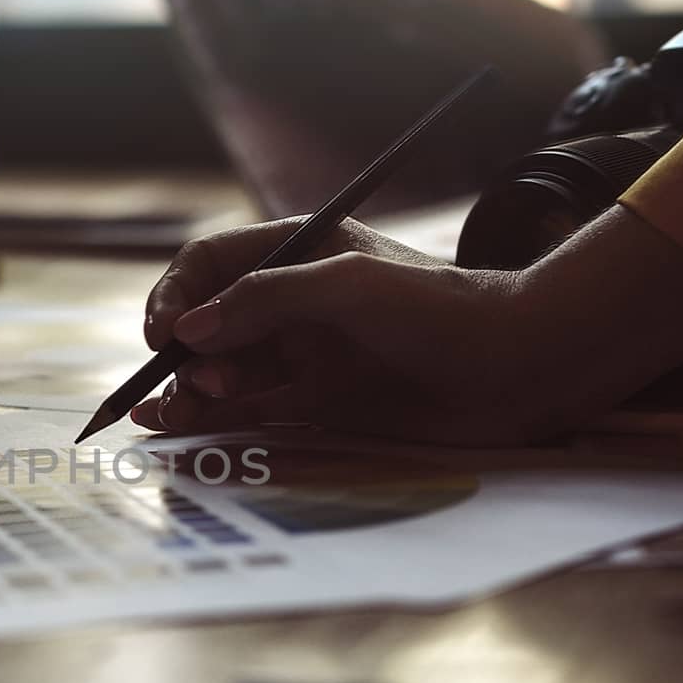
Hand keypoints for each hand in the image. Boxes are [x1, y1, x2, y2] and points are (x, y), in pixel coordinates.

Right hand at [135, 208, 682, 444]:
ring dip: (186, 390)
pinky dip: (206, 420)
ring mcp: (300, 356)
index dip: (178, 293)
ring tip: (169, 414)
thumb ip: (267, 301)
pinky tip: (171, 428)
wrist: (517, 367)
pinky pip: (244, 411)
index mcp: (298, 254)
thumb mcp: (350, 286)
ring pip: (218, 371)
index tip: (166, 330)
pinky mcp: (313, 405)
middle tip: (191, 380)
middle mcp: (291, 305)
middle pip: (206, 322)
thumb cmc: (441, 309)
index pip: (211, 263)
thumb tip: (189, 330)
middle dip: (181, 351)